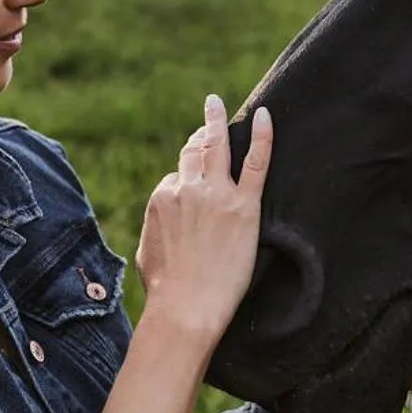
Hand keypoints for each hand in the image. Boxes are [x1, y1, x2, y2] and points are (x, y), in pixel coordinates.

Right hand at [134, 94, 272, 342]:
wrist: (187, 308)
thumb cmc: (166, 289)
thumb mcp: (147, 251)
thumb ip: (156, 226)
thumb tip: (163, 221)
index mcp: (162, 197)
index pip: (177, 176)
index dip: (187, 180)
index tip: (197, 183)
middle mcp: (187, 188)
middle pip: (193, 151)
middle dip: (199, 134)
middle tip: (208, 116)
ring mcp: (216, 195)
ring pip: (218, 146)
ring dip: (218, 121)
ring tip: (218, 105)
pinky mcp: (244, 207)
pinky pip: (256, 162)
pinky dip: (262, 137)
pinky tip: (264, 116)